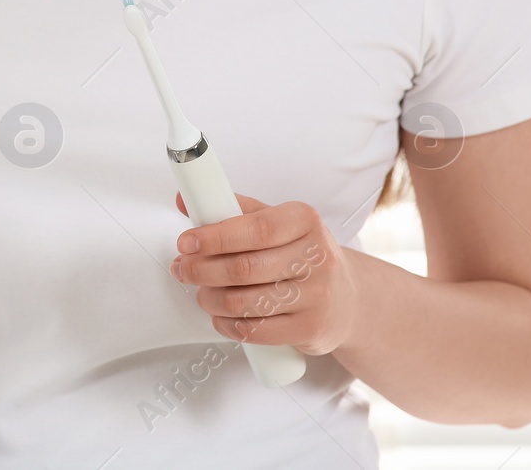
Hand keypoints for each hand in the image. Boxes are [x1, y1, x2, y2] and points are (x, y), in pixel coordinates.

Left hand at [169, 192, 360, 355]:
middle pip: (244, 268)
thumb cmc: (302, 255)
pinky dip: (226, 324)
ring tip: (201, 292)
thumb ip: (235, 210)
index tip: (186, 241)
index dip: (214, 237)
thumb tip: (186, 200)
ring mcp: (317, 297)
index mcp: (305, 221)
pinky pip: (255, 331)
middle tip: (183, 268)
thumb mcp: (279, 222)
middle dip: (202, 269)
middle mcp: (317, 258)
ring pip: (244, 302)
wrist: (348, 299)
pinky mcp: (311, 330)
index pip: (256, 229)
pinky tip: (219, 316)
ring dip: (210, 299)